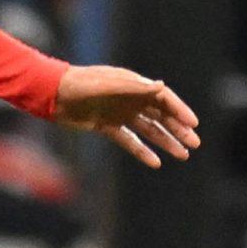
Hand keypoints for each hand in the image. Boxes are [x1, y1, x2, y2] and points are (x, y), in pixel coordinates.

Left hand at [53, 65, 200, 167]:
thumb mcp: (107, 85)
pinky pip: (129, 141)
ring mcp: (119, 113)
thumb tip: (162, 87)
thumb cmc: (80, 85)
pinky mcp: (106, 126)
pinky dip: (142, 151)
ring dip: (166, 142)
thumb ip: (134, 87)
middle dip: (179, 130)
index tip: (194, 124)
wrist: (51, 95)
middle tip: (195, 144)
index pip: (163, 98)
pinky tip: (156, 163)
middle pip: (161, 116)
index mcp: (133, 85)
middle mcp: (129, 99)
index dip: (180, 110)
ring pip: (149, 130)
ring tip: (183, 155)